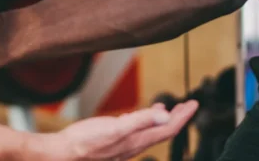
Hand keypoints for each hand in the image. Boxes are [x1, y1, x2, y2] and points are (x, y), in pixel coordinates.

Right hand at [33, 101, 197, 160]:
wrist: (64, 154)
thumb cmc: (86, 143)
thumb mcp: (116, 128)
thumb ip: (141, 121)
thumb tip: (165, 115)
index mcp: (138, 140)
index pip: (168, 129)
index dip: (183, 117)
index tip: (194, 104)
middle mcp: (134, 144)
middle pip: (163, 131)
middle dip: (178, 118)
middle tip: (188, 105)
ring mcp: (124, 144)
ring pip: (151, 132)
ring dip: (163, 120)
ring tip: (170, 109)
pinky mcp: (114, 141)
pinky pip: (137, 131)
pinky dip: (145, 120)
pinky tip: (139, 116)